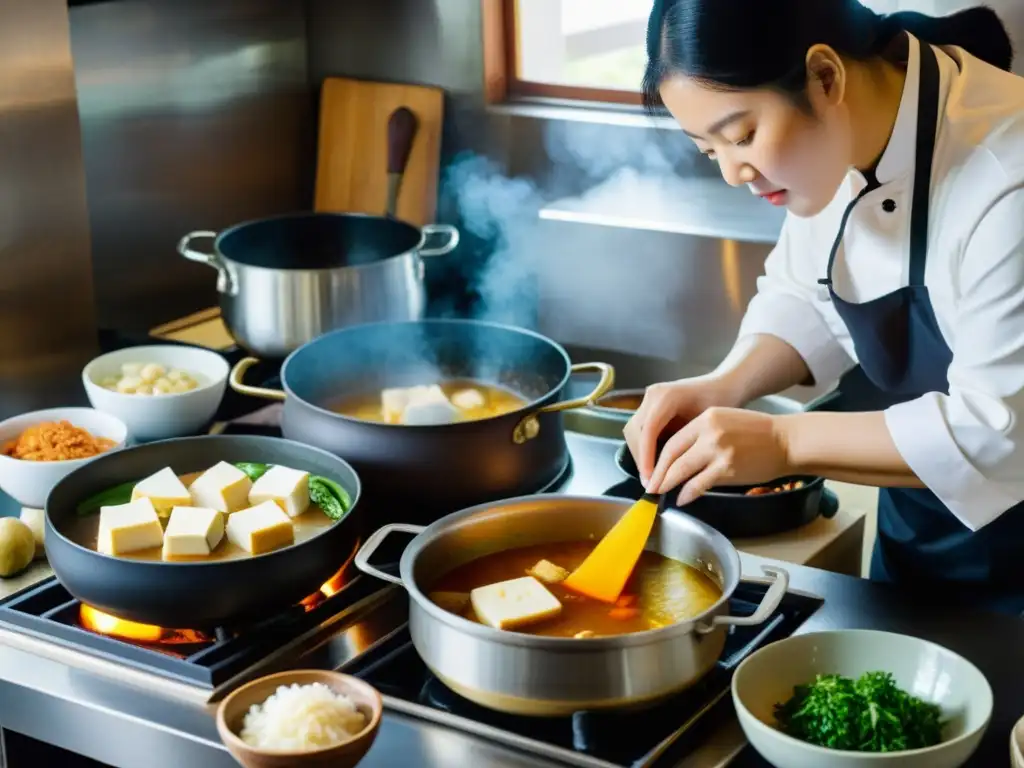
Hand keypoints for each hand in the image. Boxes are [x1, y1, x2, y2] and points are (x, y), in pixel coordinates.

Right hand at [623, 377, 739, 484]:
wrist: (724, 384)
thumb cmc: (722, 402)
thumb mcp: (708, 423)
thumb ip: (689, 444)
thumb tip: (676, 474)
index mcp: (667, 396)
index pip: (648, 429)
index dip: (646, 457)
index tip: (651, 479)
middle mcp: (653, 395)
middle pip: (635, 431)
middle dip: (640, 459)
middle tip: (651, 484)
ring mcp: (650, 400)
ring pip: (634, 432)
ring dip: (640, 455)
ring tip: (653, 478)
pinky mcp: (650, 407)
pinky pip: (641, 430)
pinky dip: (645, 449)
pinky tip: (656, 465)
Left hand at [646, 407, 791, 505]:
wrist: (788, 441)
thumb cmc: (760, 434)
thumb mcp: (727, 422)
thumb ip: (704, 436)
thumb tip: (682, 458)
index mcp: (707, 417)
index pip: (674, 439)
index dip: (659, 457)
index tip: (652, 469)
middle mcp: (709, 431)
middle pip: (672, 454)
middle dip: (658, 473)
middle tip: (650, 485)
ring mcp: (718, 450)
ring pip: (681, 469)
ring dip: (667, 484)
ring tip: (659, 493)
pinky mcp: (727, 468)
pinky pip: (698, 484)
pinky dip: (687, 493)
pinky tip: (682, 499)